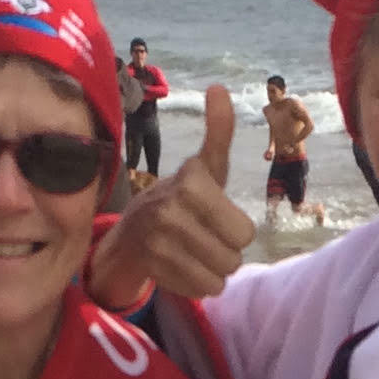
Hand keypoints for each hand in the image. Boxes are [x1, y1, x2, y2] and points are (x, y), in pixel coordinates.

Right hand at [90, 86, 254, 309]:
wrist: (132, 232)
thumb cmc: (183, 198)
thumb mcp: (205, 167)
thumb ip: (219, 132)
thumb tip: (219, 88)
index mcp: (193, 183)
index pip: (245, 233)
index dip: (237, 229)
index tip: (215, 217)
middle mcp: (172, 211)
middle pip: (234, 259)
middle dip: (225, 253)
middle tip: (204, 237)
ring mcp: (159, 242)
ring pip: (218, 279)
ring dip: (212, 271)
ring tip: (193, 251)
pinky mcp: (152, 269)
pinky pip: (198, 291)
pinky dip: (194, 283)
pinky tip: (179, 264)